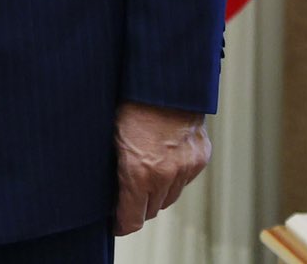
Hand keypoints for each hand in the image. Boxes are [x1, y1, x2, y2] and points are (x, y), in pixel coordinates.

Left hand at [113, 102, 209, 234]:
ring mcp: (186, 167)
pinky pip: (185, 179)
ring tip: (144, 177)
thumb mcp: (110, 135)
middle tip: (126, 198)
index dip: (121, 225)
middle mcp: (165, 175)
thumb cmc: (128, 103)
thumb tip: (106, 187)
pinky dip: (174, 176)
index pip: (132, 219)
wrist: (163, 81)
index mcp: (138, 172)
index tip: (115, 225)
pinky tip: (163, 159)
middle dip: (138, 207)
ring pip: (170, 197)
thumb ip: (114, 166)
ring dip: (157, 193)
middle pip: (152, 211)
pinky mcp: (200, 158)